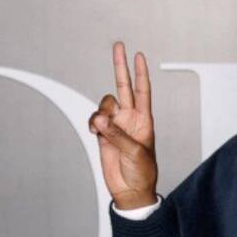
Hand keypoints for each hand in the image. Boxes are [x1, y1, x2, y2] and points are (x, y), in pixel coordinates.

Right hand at [88, 41, 157, 209]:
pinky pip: (94, 119)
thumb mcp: (135, 152)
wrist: (130, 190)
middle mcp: (130, 118)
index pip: (143, 91)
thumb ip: (116, 134)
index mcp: (144, 120)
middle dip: (120, 66)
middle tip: (119, 46)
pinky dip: (92, 122)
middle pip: (124, 86)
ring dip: (101, 112)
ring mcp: (115, 125)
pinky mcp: (103, 134)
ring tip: (101, 127)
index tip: (139, 56)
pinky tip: (94, 130)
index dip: (140, 73)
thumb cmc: (141, 172)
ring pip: (104, 104)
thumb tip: (100, 120)